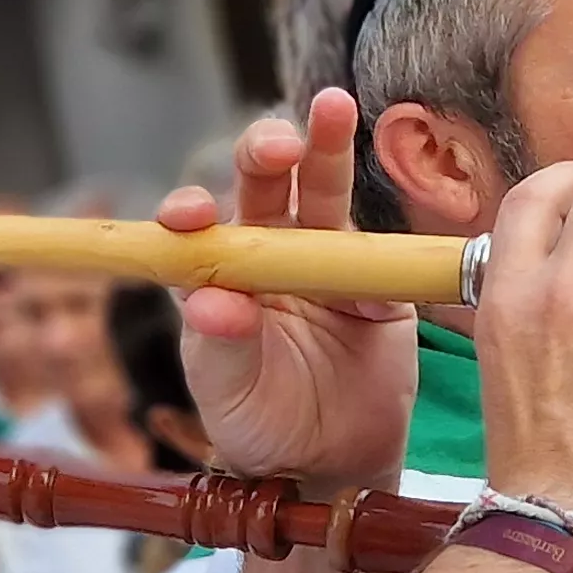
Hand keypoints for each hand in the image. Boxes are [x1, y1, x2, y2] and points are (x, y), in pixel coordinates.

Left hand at [165, 89, 415, 488]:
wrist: (329, 465)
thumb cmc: (259, 424)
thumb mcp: (228, 393)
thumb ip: (221, 346)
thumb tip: (211, 303)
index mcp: (215, 274)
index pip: (198, 228)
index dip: (193, 212)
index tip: (193, 216)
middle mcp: (267, 254)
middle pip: (264, 186)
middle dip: (266, 153)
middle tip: (276, 146)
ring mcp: (325, 262)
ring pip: (324, 192)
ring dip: (327, 149)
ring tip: (333, 107)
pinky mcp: (377, 282)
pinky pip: (379, 258)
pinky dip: (377, 260)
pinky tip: (369, 288)